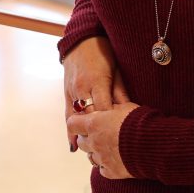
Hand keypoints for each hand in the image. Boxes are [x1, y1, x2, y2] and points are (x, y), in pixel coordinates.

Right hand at [63, 36, 129, 151]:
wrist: (80, 39)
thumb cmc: (102, 51)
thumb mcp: (115, 69)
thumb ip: (120, 90)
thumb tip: (127, 109)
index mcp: (96, 81)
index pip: (104, 109)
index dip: (111, 124)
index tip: (119, 138)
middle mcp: (81, 88)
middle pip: (89, 118)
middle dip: (97, 134)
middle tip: (106, 152)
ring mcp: (71, 91)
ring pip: (76, 119)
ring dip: (83, 135)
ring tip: (91, 153)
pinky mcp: (66, 92)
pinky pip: (67, 114)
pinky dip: (71, 129)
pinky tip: (73, 145)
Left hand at [67, 102, 139, 179]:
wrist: (153, 143)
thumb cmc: (139, 121)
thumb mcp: (123, 107)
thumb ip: (109, 108)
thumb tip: (105, 106)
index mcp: (94, 124)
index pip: (72, 124)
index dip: (76, 122)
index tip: (82, 122)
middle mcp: (94, 142)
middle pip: (81, 141)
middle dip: (87, 137)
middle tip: (98, 133)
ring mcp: (102, 158)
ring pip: (90, 156)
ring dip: (96, 151)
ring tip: (108, 146)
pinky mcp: (111, 172)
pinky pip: (102, 169)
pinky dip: (106, 165)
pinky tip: (115, 159)